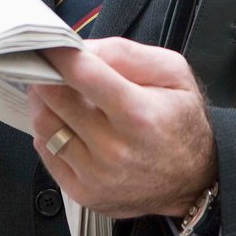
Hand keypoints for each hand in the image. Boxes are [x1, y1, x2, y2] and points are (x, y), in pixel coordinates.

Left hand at [28, 38, 215, 219]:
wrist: (192, 180)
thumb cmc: (181, 123)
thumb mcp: (174, 74)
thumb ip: (127, 54)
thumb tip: (83, 50)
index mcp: (140, 115)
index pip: (85, 77)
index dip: (60, 55)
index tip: (47, 43)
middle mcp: (115, 149)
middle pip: (56, 100)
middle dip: (46, 74)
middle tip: (47, 63)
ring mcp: (96, 175)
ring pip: (44, 127)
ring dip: (42, 102)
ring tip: (55, 90)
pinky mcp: (83, 192)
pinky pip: (46, 153)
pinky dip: (49, 132)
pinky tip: (66, 122)